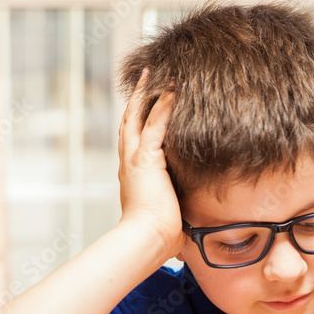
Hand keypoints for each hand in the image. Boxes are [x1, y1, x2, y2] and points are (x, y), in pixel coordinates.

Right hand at [117, 69, 185, 256]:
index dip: (136, 121)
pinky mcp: (146, 158)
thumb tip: (184, 239)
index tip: (143, 105)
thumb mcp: (165, 218)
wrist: (147, 240)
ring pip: (138, 116)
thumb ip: (172, 216)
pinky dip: (163, 105)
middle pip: (129, 121)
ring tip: (156, 72)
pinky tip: (172, 89)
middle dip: (137, 98)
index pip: (133, 141)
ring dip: (147, 93)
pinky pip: (155, 124)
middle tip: (144, 76)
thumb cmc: (157, 237)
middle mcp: (129, 163)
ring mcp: (135, 159)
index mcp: (132, 176)